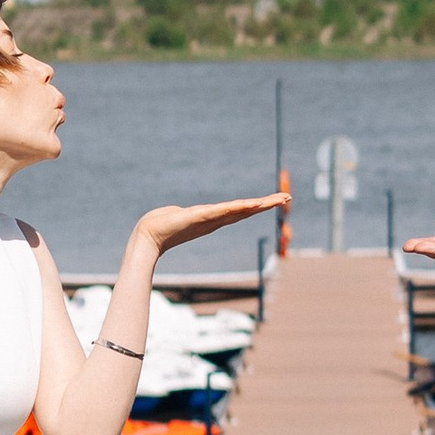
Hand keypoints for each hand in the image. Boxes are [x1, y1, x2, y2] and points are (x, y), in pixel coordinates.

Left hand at [132, 192, 285, 255]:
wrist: (148, 236)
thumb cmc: (158, 226)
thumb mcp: (175, 216)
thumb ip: (180, 214)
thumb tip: (175, 215)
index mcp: (212, 218)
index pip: (239, 211)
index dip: (256, 206)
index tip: (272, 201)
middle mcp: (216, 220)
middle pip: (246, 211)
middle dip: (267, 205)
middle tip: (287, 198)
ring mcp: (211, 219)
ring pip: (241, 210)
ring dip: (261, 205)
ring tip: (280, 199)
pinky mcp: (203, 216)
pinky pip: (226, 210)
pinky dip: (241, 207)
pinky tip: (253, 204)